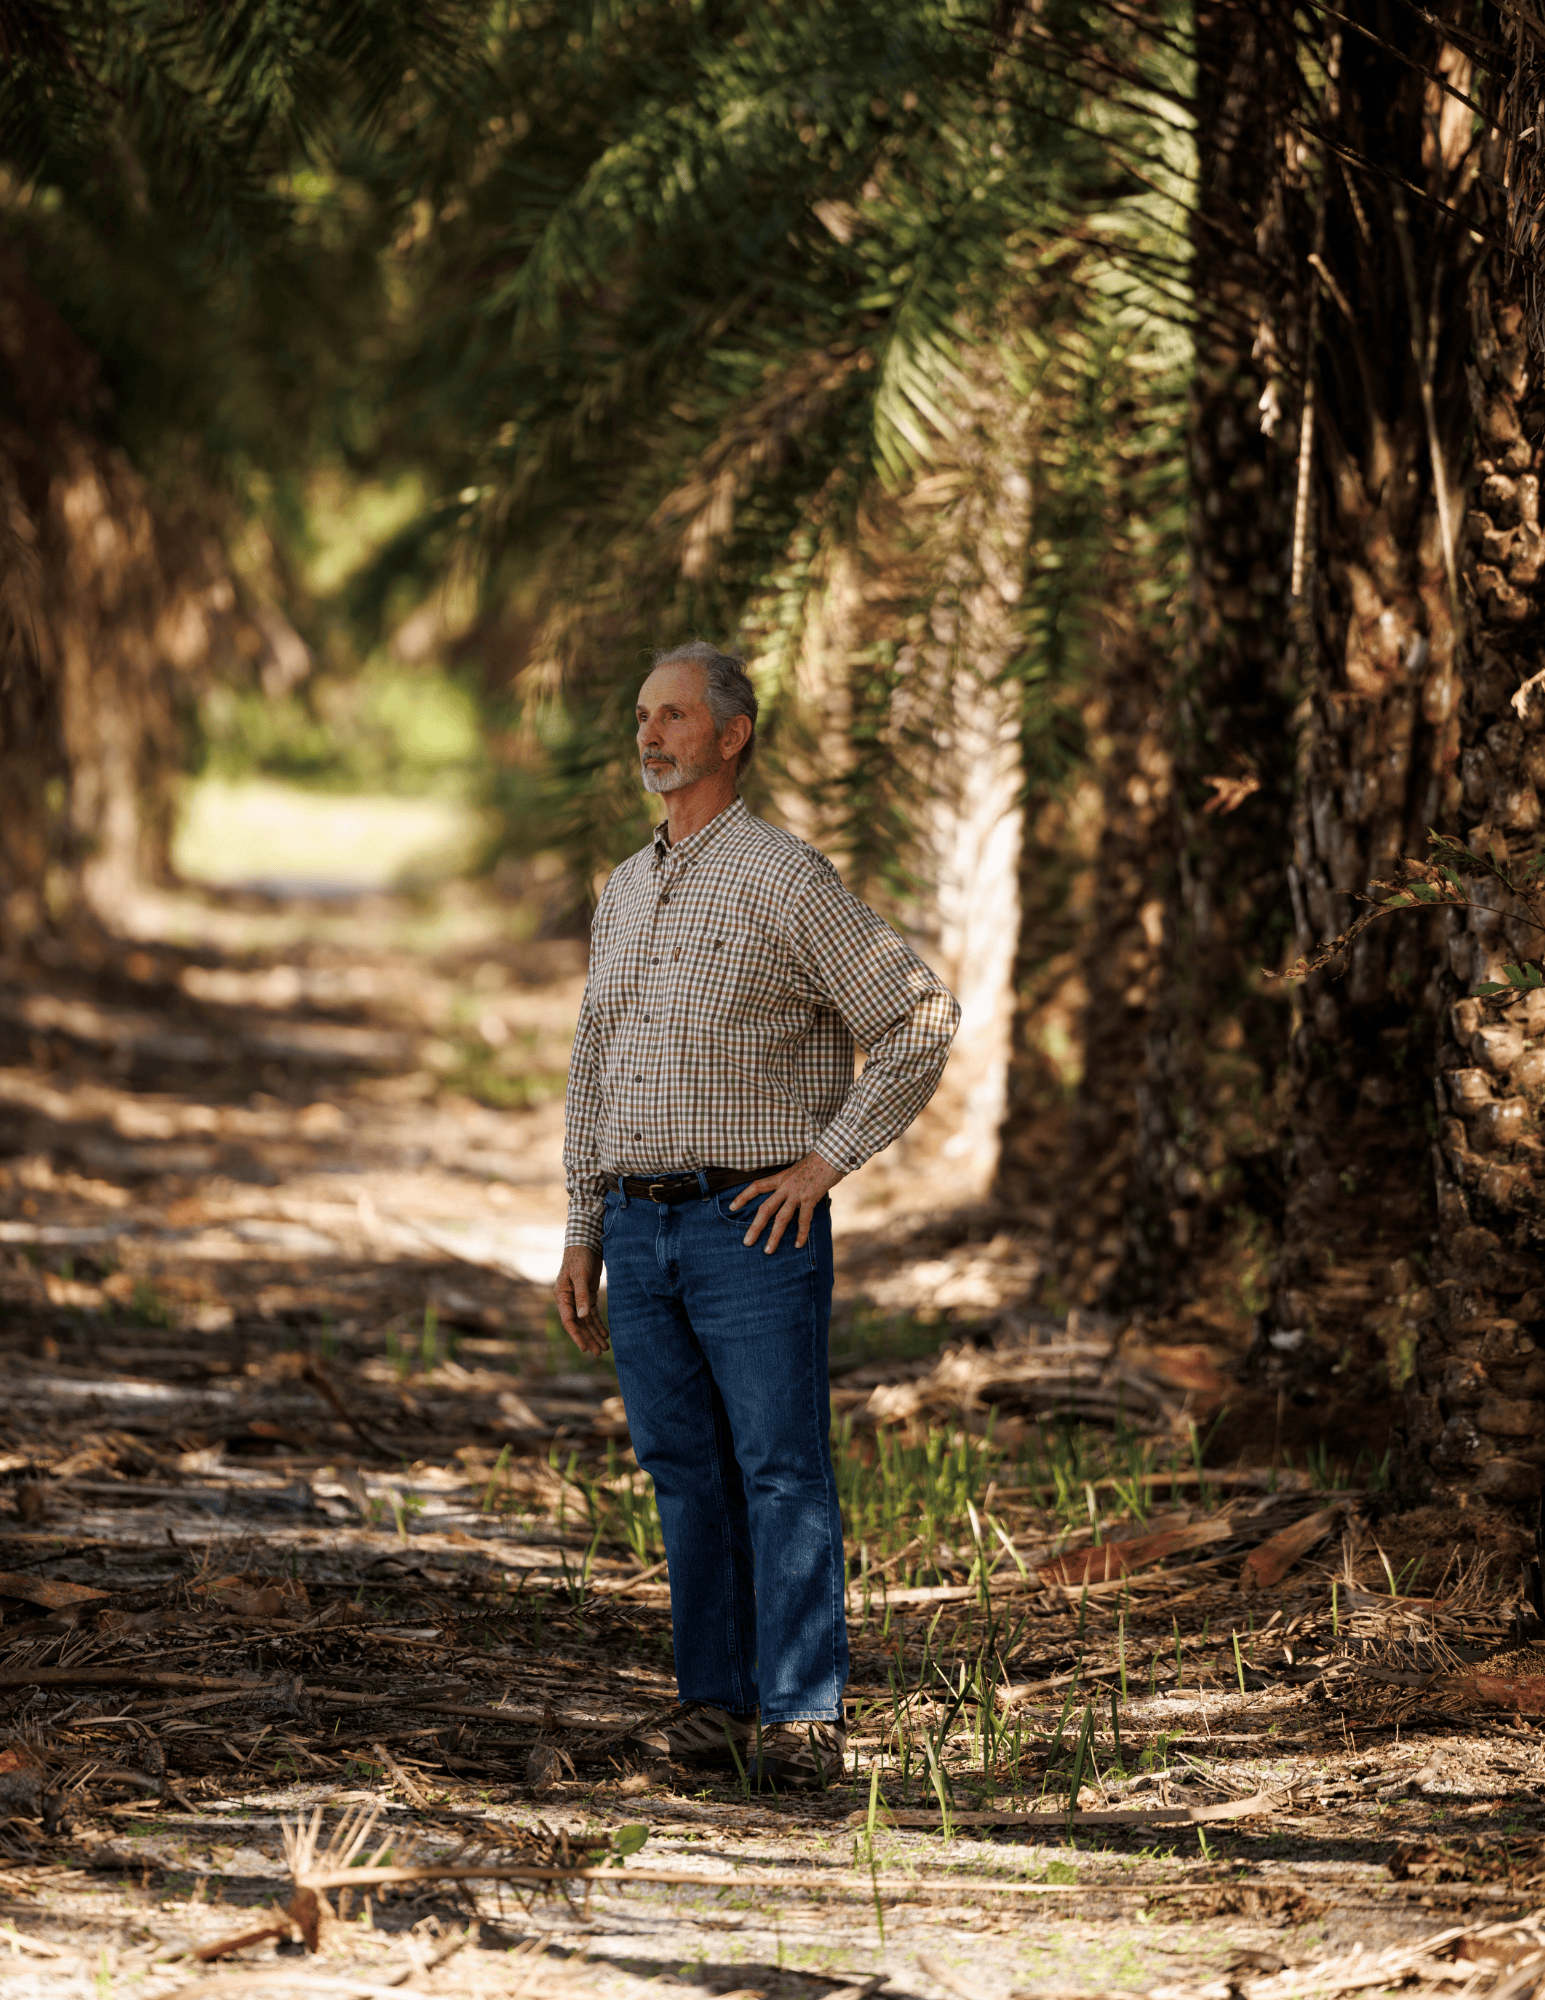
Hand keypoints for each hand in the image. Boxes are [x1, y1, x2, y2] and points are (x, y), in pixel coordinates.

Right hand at [554, 1247, 607, 1353]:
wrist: (586, 1243)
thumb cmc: (580, 1257)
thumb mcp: (580, 1276)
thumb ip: (581, 1296)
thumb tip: (582, 1317)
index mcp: (562, 1296)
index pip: (568, 1321)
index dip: (577, 1335)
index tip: (585, 1348)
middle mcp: (569, 1300)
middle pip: (579, 1324)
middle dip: (589, 1339)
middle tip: (599, 1353)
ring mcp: (579, 1298)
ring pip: (586, 1321)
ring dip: (595, 1334)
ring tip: (605, 1348)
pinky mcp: (588, 1295)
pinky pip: (593, 1314)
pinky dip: (599, 1324)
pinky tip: (606, 1334)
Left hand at [729, 1150, 843, 1253]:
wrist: (831, 1155)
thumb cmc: (816, 1162)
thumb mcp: (796, 1169)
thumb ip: (789, 1181)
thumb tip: (785, 1192)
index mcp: (780, 1177)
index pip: (757, 1186)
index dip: (743, 1196)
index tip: (731, 1207)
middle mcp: (785, 1186)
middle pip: (765, 1208)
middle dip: (755, 1227)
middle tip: (747, 1242)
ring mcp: (797, 1193)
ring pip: (781, 1218)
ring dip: (774, 1236)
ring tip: (768, 1250)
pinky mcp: (810, 1198)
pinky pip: (804, 1220)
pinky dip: (801, 1233)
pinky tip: (798, 1244)